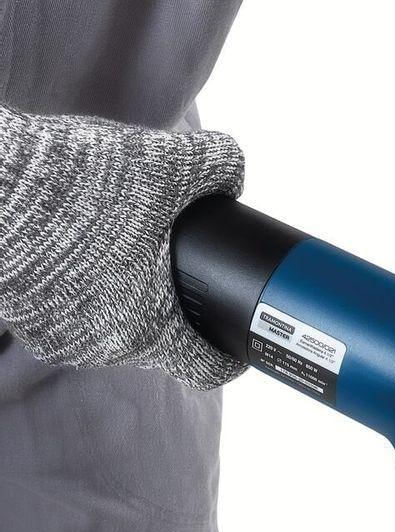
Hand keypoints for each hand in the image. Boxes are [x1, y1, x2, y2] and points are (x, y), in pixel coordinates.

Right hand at [0, 104, 244, 388]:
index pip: (206, 368)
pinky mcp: (20, 310)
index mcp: (147, 331)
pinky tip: (82, 239)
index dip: (229, 355)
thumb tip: (233, 171)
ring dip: (127, 289)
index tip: (237, 338)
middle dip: (177, 305)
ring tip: (127, 241)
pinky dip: (85, 279)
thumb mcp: (165, 164)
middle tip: (182, 264)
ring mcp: (54, 333)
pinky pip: (70, 304)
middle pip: (160, 339)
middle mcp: (100, 346)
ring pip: (111, 319)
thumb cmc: (73, 185)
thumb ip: (216, 166)